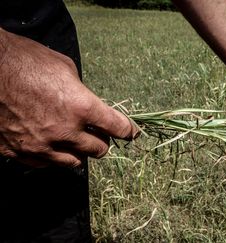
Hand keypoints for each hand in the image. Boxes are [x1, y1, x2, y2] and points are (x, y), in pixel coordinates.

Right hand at [0, 29, 138, 166]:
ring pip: (75, 162)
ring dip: (80, 152)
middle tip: (98, 133)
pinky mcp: (19, 151)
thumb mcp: (65, 69)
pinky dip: (54, 156)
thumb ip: (81, 92)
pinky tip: (52, 145)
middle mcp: (65, 131)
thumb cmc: (26, 60)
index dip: (127, 130)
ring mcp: (41, 145)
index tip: (131, 132)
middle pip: (99, 150)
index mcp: (81, 107)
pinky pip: (46, 164)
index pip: (117, 127)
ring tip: (75, 141)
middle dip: (102, 141)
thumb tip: (87, 103)